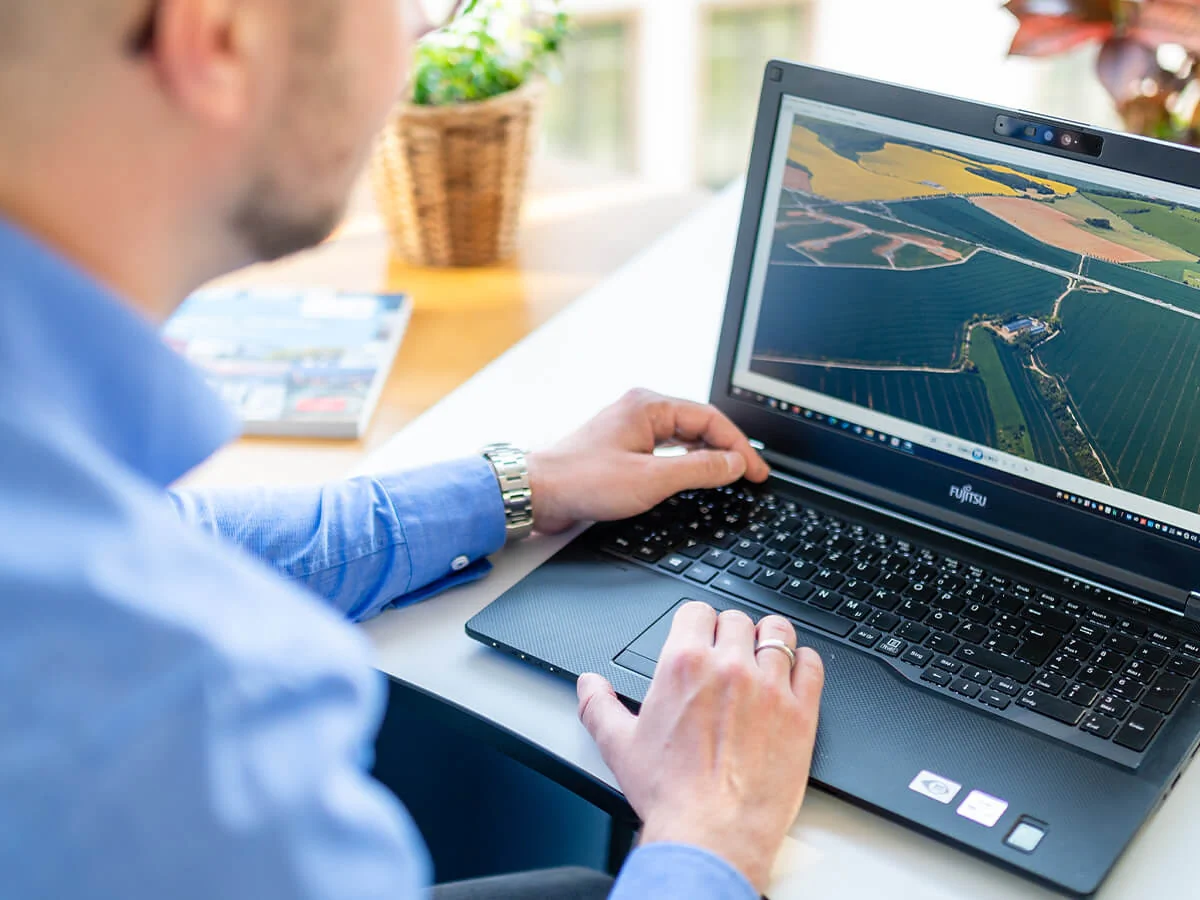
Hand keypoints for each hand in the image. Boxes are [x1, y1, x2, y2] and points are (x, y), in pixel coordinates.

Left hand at [526, 389, 769, 533]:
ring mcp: (630, 429)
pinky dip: (686, 463)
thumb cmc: (582, 481)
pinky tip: (695, 478)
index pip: (710, 419)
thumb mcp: (651, 480)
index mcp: (649, 406)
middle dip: (727, 450)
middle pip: (699, 425)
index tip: (757, 471)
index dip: (739, 447)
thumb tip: (734, 464)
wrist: (537, 492)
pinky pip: (666, 449)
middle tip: (750, 476)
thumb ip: (698, 470)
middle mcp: (640, 411)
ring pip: (683, 437)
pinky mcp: (622, 448)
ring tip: (730, 477)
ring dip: (707, 456)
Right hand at [577, 604, 823, 893]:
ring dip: (770, 638)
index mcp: (684, 665)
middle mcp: (729, 666)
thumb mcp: (619, 746)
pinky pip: (812, 665)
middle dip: (730, 632)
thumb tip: (589, 685)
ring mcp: (769, 687)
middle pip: (737, 619)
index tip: (700, 636)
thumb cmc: (670, 794)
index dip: (697, 623)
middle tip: (728, 654)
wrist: (712, 835)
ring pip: (778, 633)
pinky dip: (804, 663)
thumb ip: (599, 706)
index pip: (697, 612)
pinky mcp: (801, 712)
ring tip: (764, 654)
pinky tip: (794, 674)